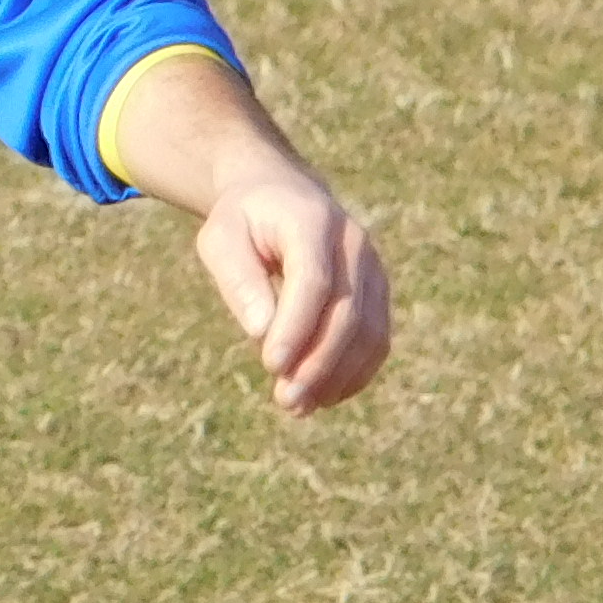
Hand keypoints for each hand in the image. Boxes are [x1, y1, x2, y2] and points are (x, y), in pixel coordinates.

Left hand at [193, 162, 393, 415]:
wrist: (282, 195)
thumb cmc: (244, 222)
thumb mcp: (222, 239)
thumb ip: (239, 280)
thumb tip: (262, 332)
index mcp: (312, 221)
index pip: (312, 280)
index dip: (296, 327)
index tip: (271, 366)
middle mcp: (353, 242)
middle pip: (348, 311)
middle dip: (317, 363)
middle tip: (285, 401)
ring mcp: (373, 268)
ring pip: (370, 332)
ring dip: (338, 376)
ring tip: (299, 407)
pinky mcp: (379, 292)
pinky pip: (378, 339)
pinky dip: (355, 372)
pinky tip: (323, 396)